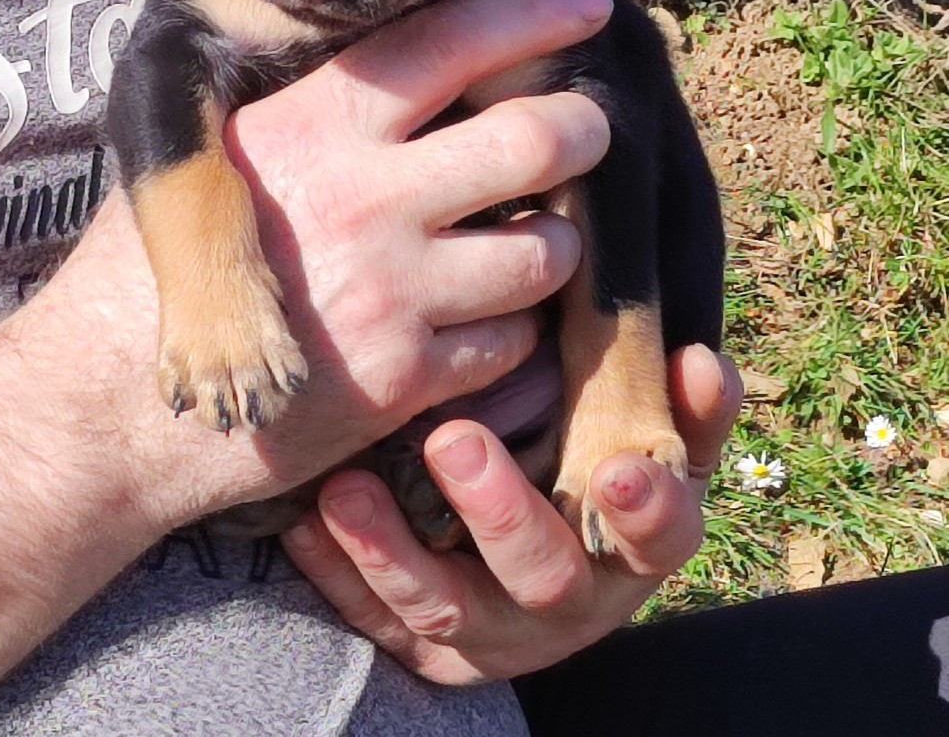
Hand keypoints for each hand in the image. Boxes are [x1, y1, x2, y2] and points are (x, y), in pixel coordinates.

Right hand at [61, 0, 615, 531]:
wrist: (116, 403)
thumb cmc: (155, 266)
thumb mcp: (214, 156)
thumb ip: (316, 112)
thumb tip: (420, 68)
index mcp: (315, 128)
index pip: (445, 44)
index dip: (529, 15)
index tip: (587, 4)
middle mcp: (364, 198)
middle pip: (530, 138)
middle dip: (582, 128)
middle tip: (589, 129)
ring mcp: (392, 291)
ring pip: (546, 249)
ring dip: (553, 244)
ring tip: (530, 242)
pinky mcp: (406, 380)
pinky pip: (515, 344)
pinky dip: (515, 335)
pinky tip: (481, 327)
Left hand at [282, 343, 742, 682]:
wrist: (523, 547)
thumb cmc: (591, 462)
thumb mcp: (641, 434)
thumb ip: (678, 402)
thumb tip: (702, 361)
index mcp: (633, 546)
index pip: (658, 536)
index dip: (645, 508)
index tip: (620, 464)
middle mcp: (570, 599)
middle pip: (543, 575)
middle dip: (500, 512)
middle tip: (454, 442)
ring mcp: (496, 631)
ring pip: (447, 609)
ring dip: (394, 551)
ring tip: (346, 490)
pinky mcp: (429, 646)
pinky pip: (379, 620)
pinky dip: (340, 573)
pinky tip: (305, 523)